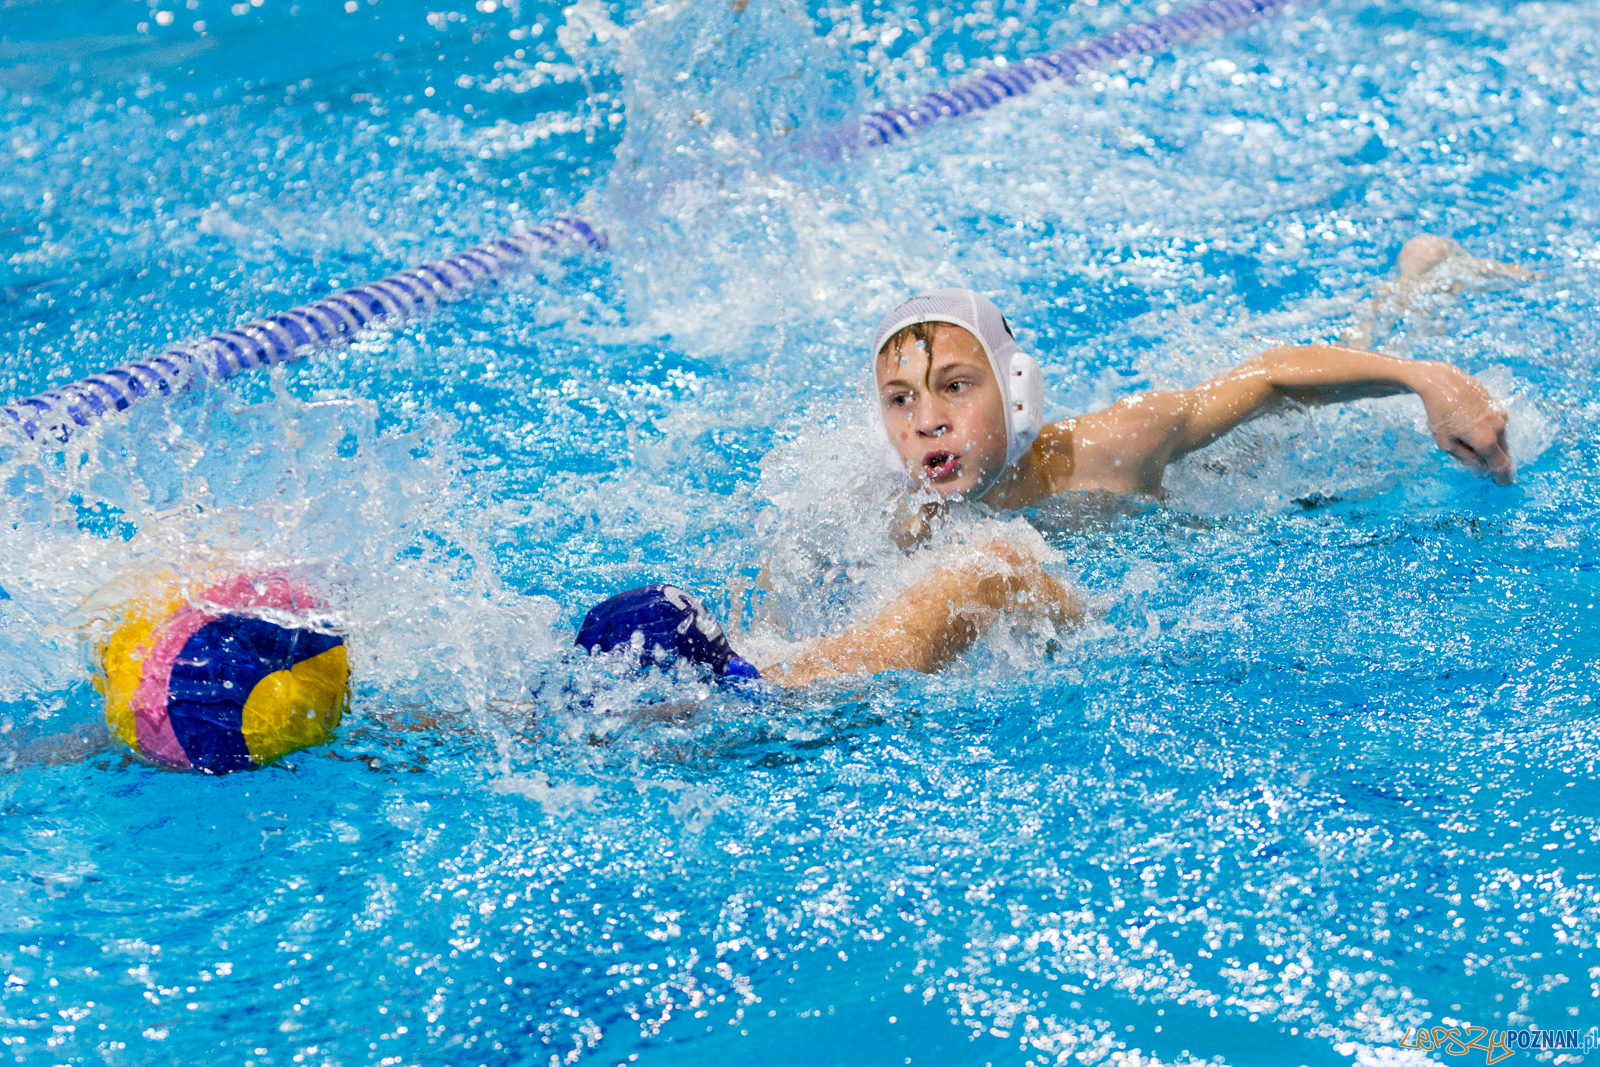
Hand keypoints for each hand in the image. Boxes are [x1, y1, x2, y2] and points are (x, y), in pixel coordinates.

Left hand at [1410, 363, 1512, 483]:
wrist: (1443, 382)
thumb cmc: (1440, 414)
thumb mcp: (1445, 443)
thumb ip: (1465, 458)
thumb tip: (1480, 466)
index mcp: (1486, 440)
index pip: (1501, 465)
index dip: (1502, 477)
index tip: (1503, 484)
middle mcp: (1499, 428)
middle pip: (1502, 452)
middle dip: (1494, 461)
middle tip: (1484, 468)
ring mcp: (1500, 415)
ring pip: (1500, 438)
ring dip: (1490, 445)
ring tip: (1467, 441)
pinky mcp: (1498, 405)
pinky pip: (1497, 425)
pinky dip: (1489, 432)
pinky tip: (1471, 427)